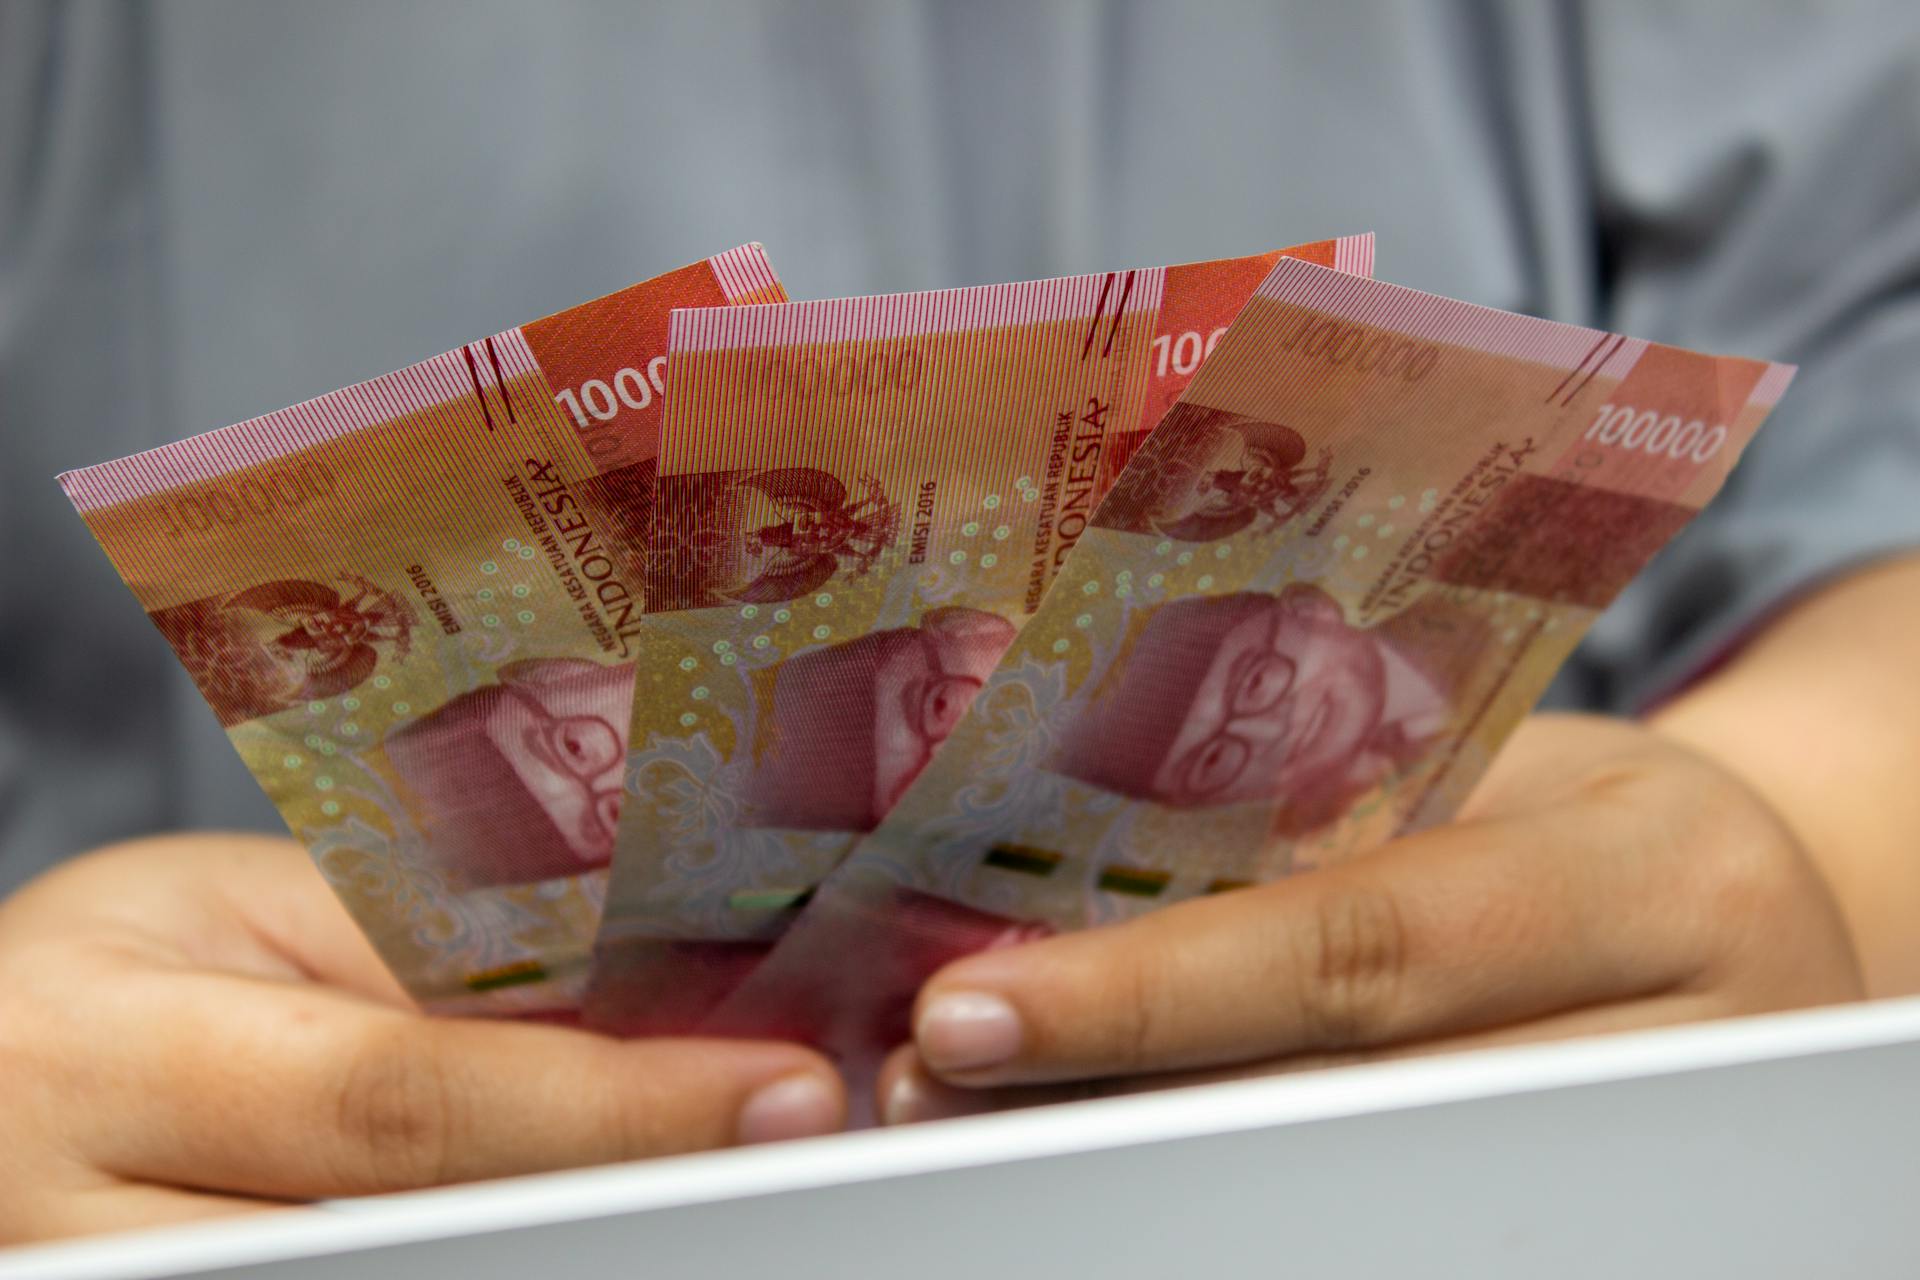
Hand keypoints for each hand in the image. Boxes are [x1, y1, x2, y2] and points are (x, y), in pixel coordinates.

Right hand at [0, 835, 844, 1243]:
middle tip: (785, 1167)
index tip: (783, 1091)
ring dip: (582, 1256)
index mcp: (105, 1052)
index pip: (404, 1096)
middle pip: (418, 1247)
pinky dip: (498, 1279)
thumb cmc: (122, 974)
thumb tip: (662, 1014)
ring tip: (712, 1199)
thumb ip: (432, 975)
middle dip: (626, 1212)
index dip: (614, 1106)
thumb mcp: (252, 927)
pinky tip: (596, 1238)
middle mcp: (88, 1227)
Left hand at [880, 713, 1863, 1122]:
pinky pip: (1383, 1208)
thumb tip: (1024, 822)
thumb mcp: (1480, 770)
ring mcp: (1649, 1160)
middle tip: (930, 1086)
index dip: (1149, 993)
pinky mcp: (1601, 1221)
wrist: (1734, 912)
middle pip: (1343, 1107)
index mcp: (1644, 875)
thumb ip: (1302, 810)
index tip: (966, 1013)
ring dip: (1146, 1164)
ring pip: (1353, 1190)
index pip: (1359, 944)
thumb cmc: (1573, 812)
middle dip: (1114, 1104)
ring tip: (990, 1126)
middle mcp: (1678, 1039)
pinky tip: (1115, 1151)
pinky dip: (1233, 1189)